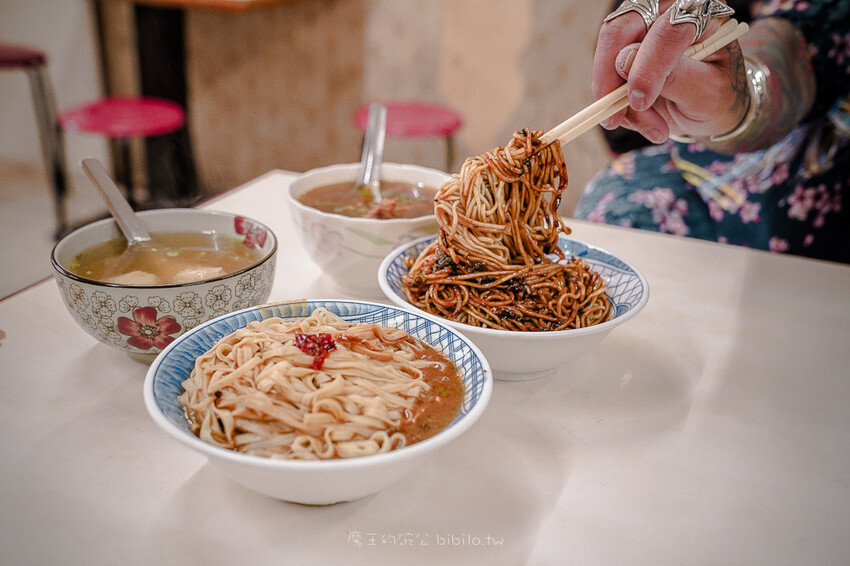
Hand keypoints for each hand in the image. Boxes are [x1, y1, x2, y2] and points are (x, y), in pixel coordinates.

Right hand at [593, 0, 747, 142]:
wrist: (712, 109)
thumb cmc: (719, 96)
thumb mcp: (708, 92)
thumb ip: (674, 75)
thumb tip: (624, 61)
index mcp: (701, 17)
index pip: (669, 29)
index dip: (648, 64)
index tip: (639, 100)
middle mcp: (666, 16)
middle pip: (622, 30)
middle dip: (612, 78)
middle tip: (613, 117)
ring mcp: (642, 34)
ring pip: (609, 56)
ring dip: (618, 101)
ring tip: (652, 127)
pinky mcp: (624, 54)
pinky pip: (606, 76)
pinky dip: (618, 106)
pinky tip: (646, 121)